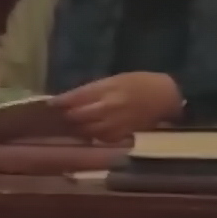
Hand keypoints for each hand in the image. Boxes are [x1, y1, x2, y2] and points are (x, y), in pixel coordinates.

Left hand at [48, 72, 183, 142]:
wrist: (167, 96)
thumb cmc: (140, 83)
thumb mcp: (114, 79)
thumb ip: (93, 90)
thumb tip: (70, 99)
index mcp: (106, 89)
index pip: (76, 97)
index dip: (61, 102)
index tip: (50, 105)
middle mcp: (109, 107)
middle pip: (79, 116)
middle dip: (67, 116)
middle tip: (58, 117)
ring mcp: (116, 122)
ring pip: (87, 130)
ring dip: (77, 128)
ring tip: (71, 126)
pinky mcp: (123, 134)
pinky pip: (101, 138)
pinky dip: (93, 136)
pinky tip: (90, 132)